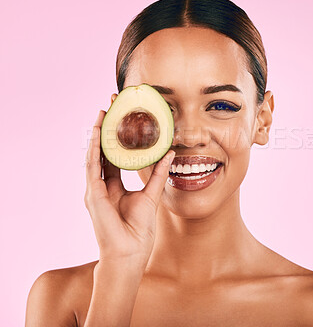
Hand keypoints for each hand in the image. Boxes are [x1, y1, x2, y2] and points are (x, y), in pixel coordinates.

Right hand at [84, 102, 174, 261]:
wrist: (129, 252)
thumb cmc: (138, 230)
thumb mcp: (151, 195)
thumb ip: (158, 174)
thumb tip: (170, 153)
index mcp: (114, 187)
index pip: (114, 157)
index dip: (118, 139)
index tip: (123, 120)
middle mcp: (102, 185)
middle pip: (103, 152)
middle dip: (107, 131)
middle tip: (111, 109)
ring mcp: (95, 189)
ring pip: (95, 155)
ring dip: (98, 134)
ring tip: (103, 113)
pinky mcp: (93, 193)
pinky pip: (93, 166)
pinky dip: (95, 148)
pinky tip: (98, 132)